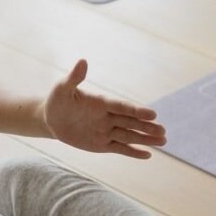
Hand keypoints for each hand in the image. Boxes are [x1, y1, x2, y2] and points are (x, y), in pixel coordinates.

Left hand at [42, 59, 166, 158]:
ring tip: (163, 141)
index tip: (153, 114)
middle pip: (131, 122)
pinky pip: (120, 149)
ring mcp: (106, 131)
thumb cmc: (57, 100)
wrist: (52, 118)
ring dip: (145, 139)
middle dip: (147, 127)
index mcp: (102, 102)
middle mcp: (108, 117)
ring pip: (129, 136)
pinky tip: (148, 155)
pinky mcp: (102, 145)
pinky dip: (133, 152)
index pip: (122, 107)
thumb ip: (74, 78)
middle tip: (163, 131)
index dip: (137, 111)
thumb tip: (82, 61)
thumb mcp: (62, 89)